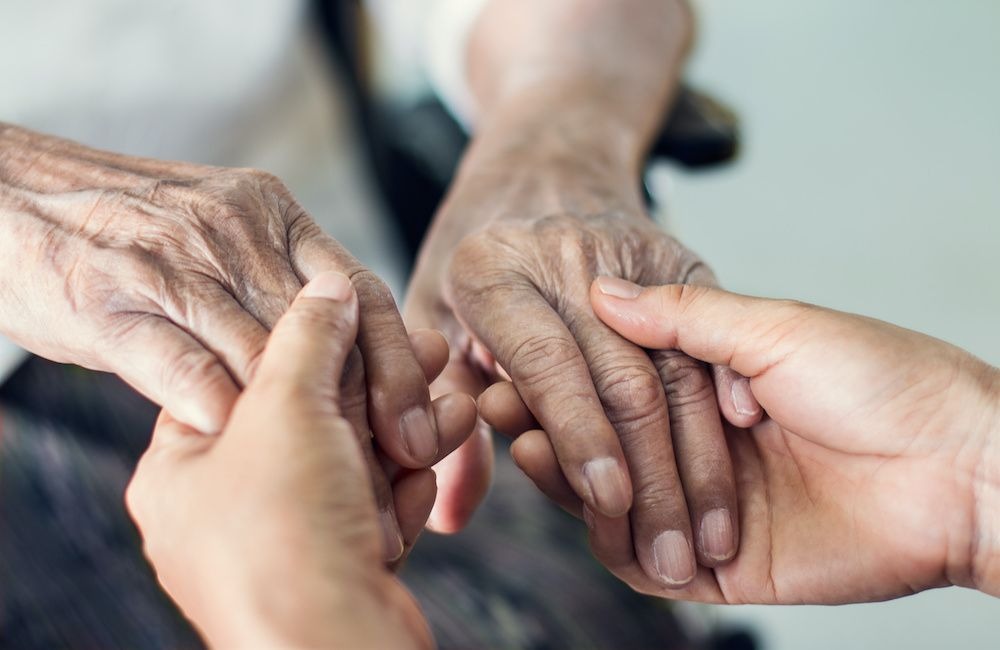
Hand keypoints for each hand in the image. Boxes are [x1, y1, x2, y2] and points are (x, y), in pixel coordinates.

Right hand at [0, 124, 443, 472]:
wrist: (13, 196)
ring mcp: (172, 263)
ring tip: (333, 474)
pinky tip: (244, 448)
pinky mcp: (111, 302)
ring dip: (301, 423)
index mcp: (273, 213)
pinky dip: (220, 412)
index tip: (424, 424)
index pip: (361, 291)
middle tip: (398, 460)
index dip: (400, 363)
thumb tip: (354, 361)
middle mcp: (233, 230)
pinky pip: (183, 367)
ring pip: (262, 354)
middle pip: (326, 329)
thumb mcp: (225, 235)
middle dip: (368, 402)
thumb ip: (283, 288)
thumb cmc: (135, 233)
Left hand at [127, 272, 453, 648]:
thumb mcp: (287, 408)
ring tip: (451, 403)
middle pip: (309, 421)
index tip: (359, 316)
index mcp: (181, 469)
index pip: (243, 378)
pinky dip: (408, 483)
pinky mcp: (333, 569)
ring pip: (351, 463)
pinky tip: (441, 454)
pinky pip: (372, 505)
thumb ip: (308, 335)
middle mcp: (224, 509)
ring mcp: (281, 544)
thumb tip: (327, 285)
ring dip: (404, 432)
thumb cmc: (284, 537)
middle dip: (375, 388)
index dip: (309, 344)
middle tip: (424, 351)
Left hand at [407, 146, 754, 586]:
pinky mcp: (679, 259)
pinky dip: (726, 414)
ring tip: (714, 536)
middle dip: (652, 475)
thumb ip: (442, 412)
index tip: (609, 505)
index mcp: (492, 269)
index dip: (579, 438)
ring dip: (700, 462)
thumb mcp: (432, 316)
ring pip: (677, 369)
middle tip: (671, 555)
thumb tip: (447, 516)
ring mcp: (630, 252)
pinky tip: (742, 472)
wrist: (543, 160)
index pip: (546, 363)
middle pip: (622, 377)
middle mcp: (564, 254)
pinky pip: (711, 344)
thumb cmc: (474, 255)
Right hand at [516, 277, 998, 603]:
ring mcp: (706, 509)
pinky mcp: (720, 568)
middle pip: (604, 448)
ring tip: (527, 442)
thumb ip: (682, 319)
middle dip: (549, 425)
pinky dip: (606, 537)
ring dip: (564, 477)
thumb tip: (602, 291)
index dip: (565, 375)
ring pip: (614, 504)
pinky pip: (644, 561)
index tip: (512, 355)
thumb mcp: (774, 328)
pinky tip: (577, 499)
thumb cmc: (882, 381)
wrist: (959, 467)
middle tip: (498, 401)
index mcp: (714, 392)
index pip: (616, 388)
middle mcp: (702, 451)